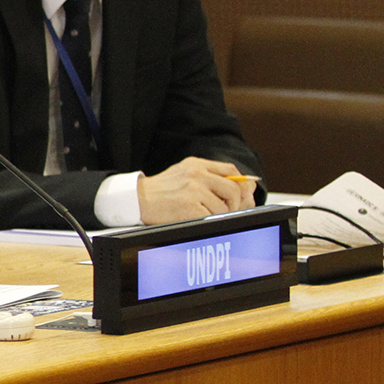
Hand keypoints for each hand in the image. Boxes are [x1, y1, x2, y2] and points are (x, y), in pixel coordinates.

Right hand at [136, 157, 255, 224]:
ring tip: (205, 213)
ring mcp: (193, 190)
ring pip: (224, 206)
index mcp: (196, 164)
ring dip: (219, 214)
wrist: (136, 199)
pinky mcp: (189, 206)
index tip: (243, 193)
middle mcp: (196, 175)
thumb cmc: (160, 190)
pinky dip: (207, 219)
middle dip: (236, 202)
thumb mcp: (184, 174)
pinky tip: (196, 217)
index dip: (242, 184)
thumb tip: (246, 186)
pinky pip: (211, 216)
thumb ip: (211, 177)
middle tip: (229, 209)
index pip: (231, 171)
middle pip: (233, 189)